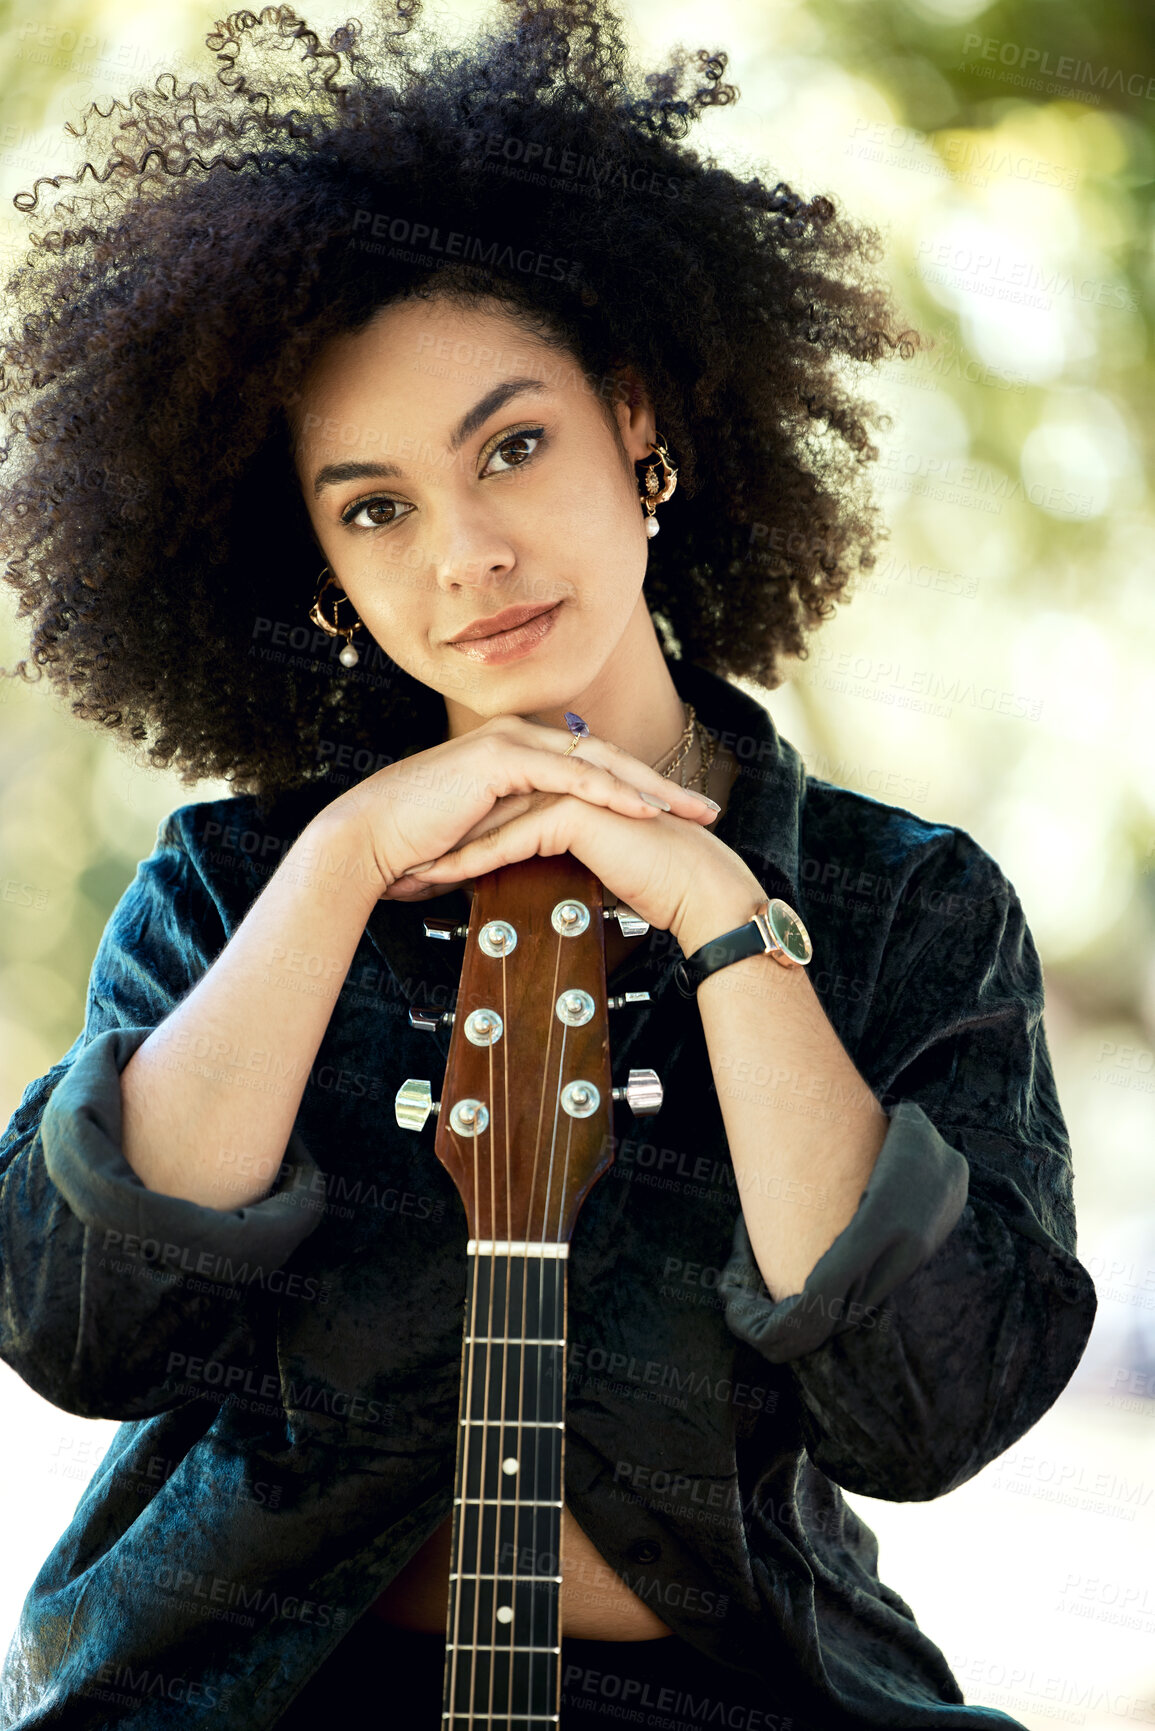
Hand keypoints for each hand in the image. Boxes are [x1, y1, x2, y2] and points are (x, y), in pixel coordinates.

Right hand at [336, 717, 763, 945]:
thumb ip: (523, 835)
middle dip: (664, 785)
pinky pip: (568, 775)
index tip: (682, 818)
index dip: (643, 790)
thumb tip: (555, 860)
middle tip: (708, 811)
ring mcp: (510, 742)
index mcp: (521, 753)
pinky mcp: (499, 758)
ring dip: (649, 786)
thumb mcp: (487, 837)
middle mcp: (520, 739)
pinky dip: (609, 791)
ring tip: (689, 811)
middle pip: (609, 757)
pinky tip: (642, 809)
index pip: (596, 767)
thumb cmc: (419, 845)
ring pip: (597, 761)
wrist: (371, 840)